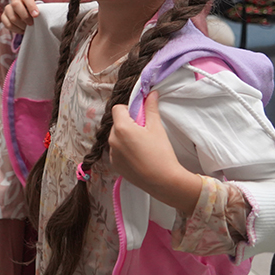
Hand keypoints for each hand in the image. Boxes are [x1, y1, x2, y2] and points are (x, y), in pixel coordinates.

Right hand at [1, 0, 39, 34]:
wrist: (27, 17)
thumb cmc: (34, 13)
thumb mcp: (38, 10)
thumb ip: (38, 11)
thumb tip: (38, 16)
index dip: (31, 6)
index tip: (36, 15)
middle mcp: (15, 0)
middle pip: (16, 5)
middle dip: (25, 16)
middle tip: (31, 23)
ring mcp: (7, 8)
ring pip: (12, 16)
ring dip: (21, 25)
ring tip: (27, 28)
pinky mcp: (3, 17)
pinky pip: (8, 24)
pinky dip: (16, 29)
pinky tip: (22, 30)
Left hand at [109, 92, 200, 214]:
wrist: (163, 180)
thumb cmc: (161, 152)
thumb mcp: (156, 127)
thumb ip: (151, 108)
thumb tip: (151, 93)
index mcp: (121, 128)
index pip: (118, 108)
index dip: (129, 110)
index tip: (140, 117)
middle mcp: (112, 139)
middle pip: (117, 123)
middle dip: (128, 123)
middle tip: (144, 132)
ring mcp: (111, 153)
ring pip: (116, 137)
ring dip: (125, 136)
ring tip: (142, 146)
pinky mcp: (114, 164)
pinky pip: (116, 150)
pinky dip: (124, 149)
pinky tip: (138, 156)